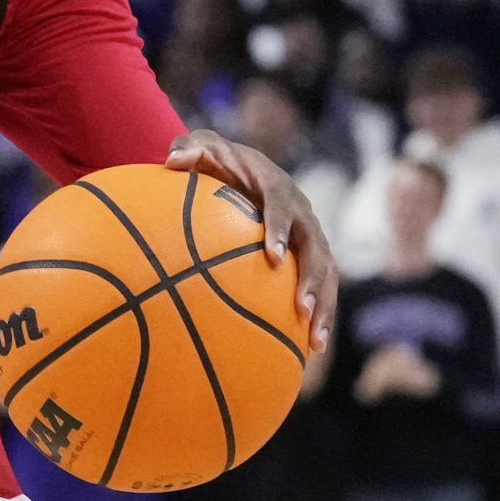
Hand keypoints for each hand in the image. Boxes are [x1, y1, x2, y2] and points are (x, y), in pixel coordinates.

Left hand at [166, 130, 337, 351]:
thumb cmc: (218, 161)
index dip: (281, 230)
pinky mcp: (310, 258)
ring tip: (315, 342)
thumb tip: (173, 160)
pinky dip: (318, 317)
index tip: (273, 256)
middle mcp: (303, 214)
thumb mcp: (203, 148)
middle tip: (302, 307)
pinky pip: (320, 288)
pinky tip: (308, 352)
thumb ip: (190, 149)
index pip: (283, 207)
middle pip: (317, 248)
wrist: (245, 167)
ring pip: (327, 274)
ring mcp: (310, 238)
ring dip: (324, 307)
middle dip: (313, 279)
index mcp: (279, 188)